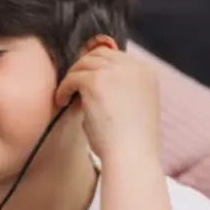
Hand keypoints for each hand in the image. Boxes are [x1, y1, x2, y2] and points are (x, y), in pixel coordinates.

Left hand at [55, 38, 159, 161]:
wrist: (130, 156)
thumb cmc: (130, 140)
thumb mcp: (132, 104)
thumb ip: (119, 86)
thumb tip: (90, 77)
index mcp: (147, 72)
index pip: (116, 55)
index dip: (98, 65)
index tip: (85, 76)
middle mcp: (133, 67)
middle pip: (98, 54)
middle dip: (83, 67)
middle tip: (72, 83)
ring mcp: (115, 72)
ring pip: (83, 64)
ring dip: (72, 78)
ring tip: (66, 95)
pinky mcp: (95, 81)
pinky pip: (72, 78)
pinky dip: (64, 89)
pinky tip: (62, 101)